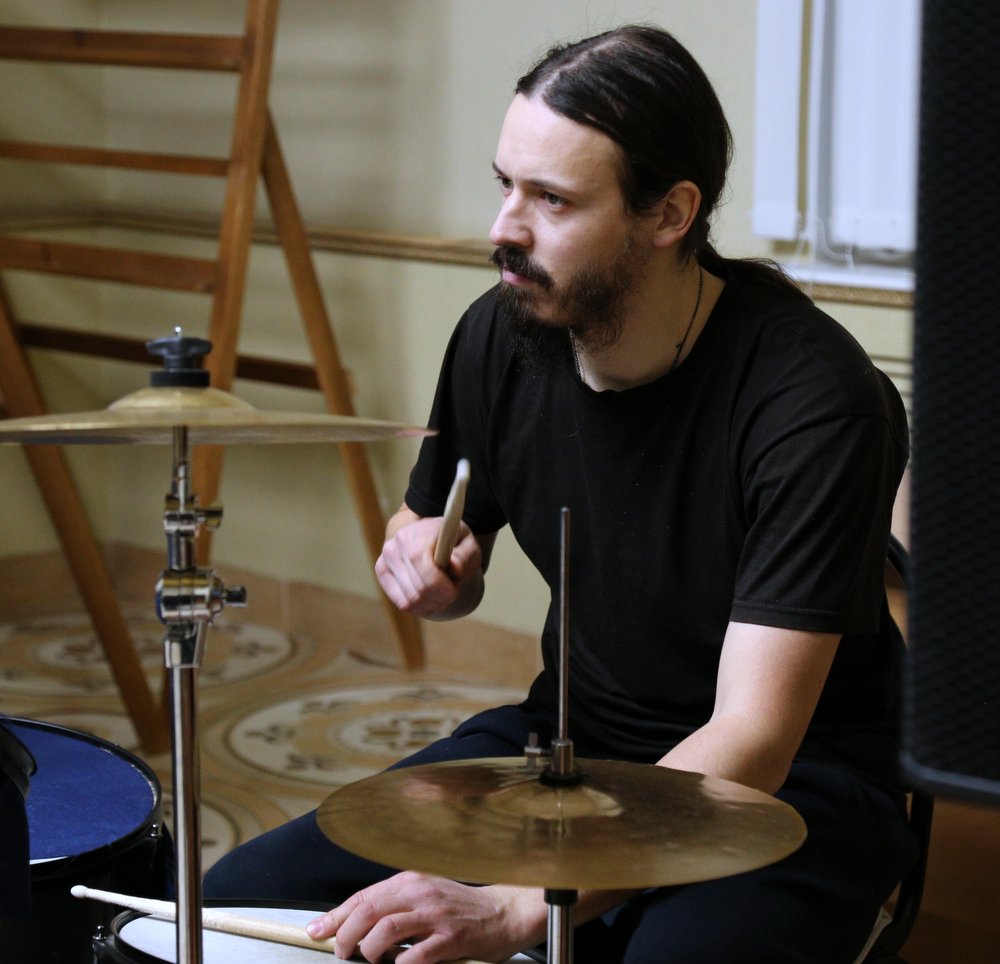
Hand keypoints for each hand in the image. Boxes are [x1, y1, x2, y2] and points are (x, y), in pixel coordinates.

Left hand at [306, 872, 541, 962]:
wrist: (502, 912)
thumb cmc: (459, 908)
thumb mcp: (423, 897)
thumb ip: (393, 906)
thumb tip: (353, 923)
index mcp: (410, 881)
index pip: (363, 896)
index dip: (336, 916)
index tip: (318, 930)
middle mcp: (420, 893)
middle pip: (368, 910)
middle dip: (345, 934)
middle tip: (341, 952)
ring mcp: (435, 915)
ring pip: (386, 930)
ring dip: (369, 950)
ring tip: (369, 960)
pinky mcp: (451, 939)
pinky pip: (415, 956)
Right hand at [375, 514, 483, 618]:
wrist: (426, 532)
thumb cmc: (450, 540)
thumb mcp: (468, 543)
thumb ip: (465, 557)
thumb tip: (453, 568)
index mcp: (418, 535)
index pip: (427, 572)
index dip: (443, 588)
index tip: (455, 589)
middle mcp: (395, 546)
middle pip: (419, 590)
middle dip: (440, 598)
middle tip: (451, 591)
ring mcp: (385, 559)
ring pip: (410, 600)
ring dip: (431, 604)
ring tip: (441, 593)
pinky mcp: (381, 572)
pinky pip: (402, 603)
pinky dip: (419, 607)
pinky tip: (430, 598)